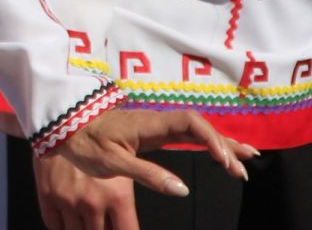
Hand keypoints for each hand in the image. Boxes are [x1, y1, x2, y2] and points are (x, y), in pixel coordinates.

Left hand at [35, 107, 254, 229]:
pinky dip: (206, 144)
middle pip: (199, 127)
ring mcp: (156, 126)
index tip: (222, 161)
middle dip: (224, 145)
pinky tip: (219, 155)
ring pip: (196, 131)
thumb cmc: (84, 142)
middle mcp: (156, 121)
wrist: (64, 126)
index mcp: (148, 124)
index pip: (189, 123)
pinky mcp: (153, 134)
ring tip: (247, 158)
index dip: (211, 139)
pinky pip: (186, 136)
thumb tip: (182, 189)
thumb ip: (147, 174)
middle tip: (245, 167)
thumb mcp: (112, 163)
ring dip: (221, 144)